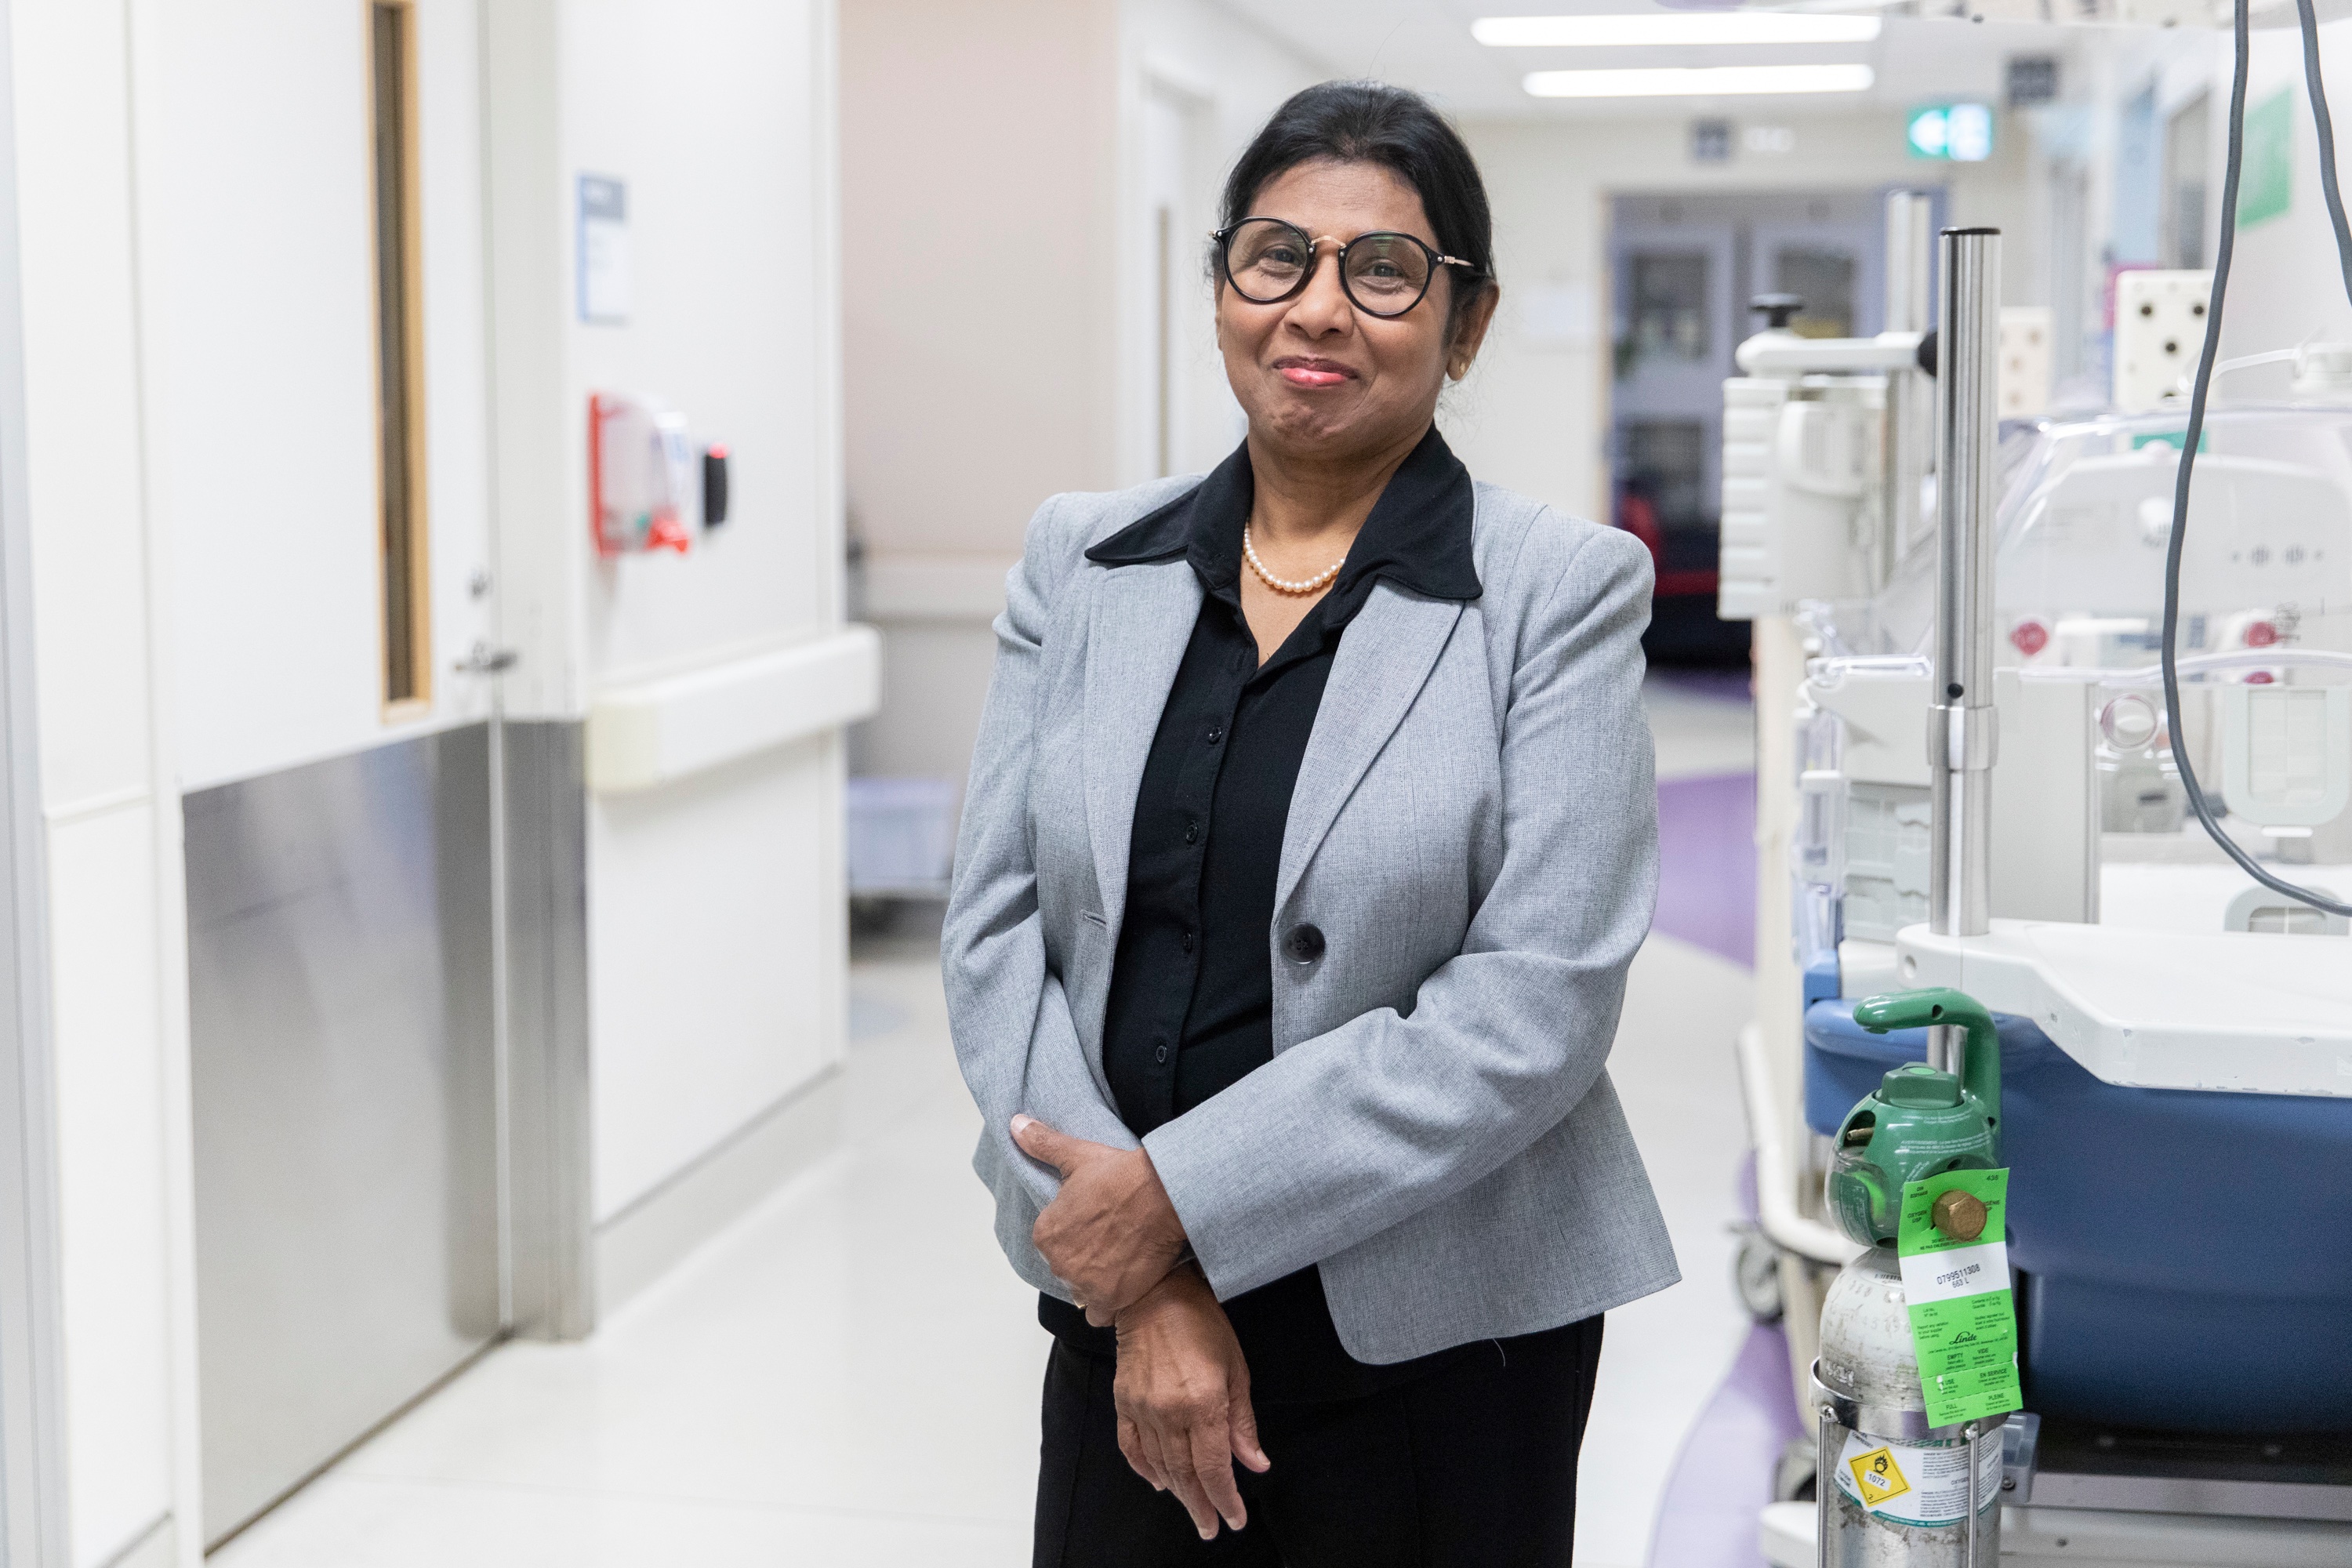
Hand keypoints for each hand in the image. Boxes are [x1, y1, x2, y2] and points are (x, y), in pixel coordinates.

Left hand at [1013, 1113, 1187, 1322]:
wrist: (1163, 1196)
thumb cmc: (1119, 1175)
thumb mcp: (1077, 1155)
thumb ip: (1042, 1144)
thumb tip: (1015, 1124)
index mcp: (1045, 1233)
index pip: (1053, 1240)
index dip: (1075, 1231)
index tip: (1096, 1220)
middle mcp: (1059, 1263)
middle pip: (1069, 1266)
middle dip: (1085, 1256)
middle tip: (1112, 1237)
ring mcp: (1084, 1284)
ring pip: (1084, 1288)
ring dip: (1097, 1280)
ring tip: (1122, 1259)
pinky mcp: (1110, 1299)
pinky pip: (1099, 1313)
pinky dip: (1109, 1304)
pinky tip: (1124, 1284)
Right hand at [1113, 1265, 1269, 1538]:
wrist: (1155, 1292)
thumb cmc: (1202, 1323)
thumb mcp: (1236, 1368)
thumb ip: (1243, 1422)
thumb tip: (1255, 1463)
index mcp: (1203, 1403)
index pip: (1213, 1468)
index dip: (1224, 1498)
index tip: (1234, 1519)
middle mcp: (1169, 1412)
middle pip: (1185, 1474)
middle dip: (1201, 1505)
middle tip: (1211, 1527)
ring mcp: (1143, 1408)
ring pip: (1160, 1465)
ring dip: (1177, 1493)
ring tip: (1192, 1509)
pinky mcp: (1124, 1401)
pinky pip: (1131, 1446)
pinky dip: (1143, 1469)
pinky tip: (1158, 1482)